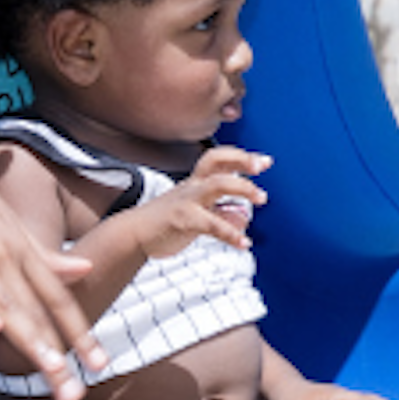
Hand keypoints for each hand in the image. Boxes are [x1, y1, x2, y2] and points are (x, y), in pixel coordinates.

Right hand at [0, 134, 107, 399]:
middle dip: (57, 353)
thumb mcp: (10, 227)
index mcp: (23, 251)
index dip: (80, 332)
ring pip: (5, 302)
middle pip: (35, 311)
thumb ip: (44, 256)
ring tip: (49, 369)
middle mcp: (6, 255)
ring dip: (28, 337)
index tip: (100, 365)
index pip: (57, 298)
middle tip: (73, 393)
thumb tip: (85, 269)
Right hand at [151, 144, 270, 253]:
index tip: (264, 161)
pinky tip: (244, 243)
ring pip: (217, 184)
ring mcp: (187, 201)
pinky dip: (231, 233)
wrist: (134, 235)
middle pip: (216, 161)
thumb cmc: (166, 222)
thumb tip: (244, 217)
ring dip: (243, 188)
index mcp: (195, 182)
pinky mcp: (183, 220)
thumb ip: (221, 214)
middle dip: (241, 160)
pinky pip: (211, 224)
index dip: (241, 156)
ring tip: (262, 198)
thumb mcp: (197, 215)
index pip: (218, 159)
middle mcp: (192, 186)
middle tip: (262, 167)